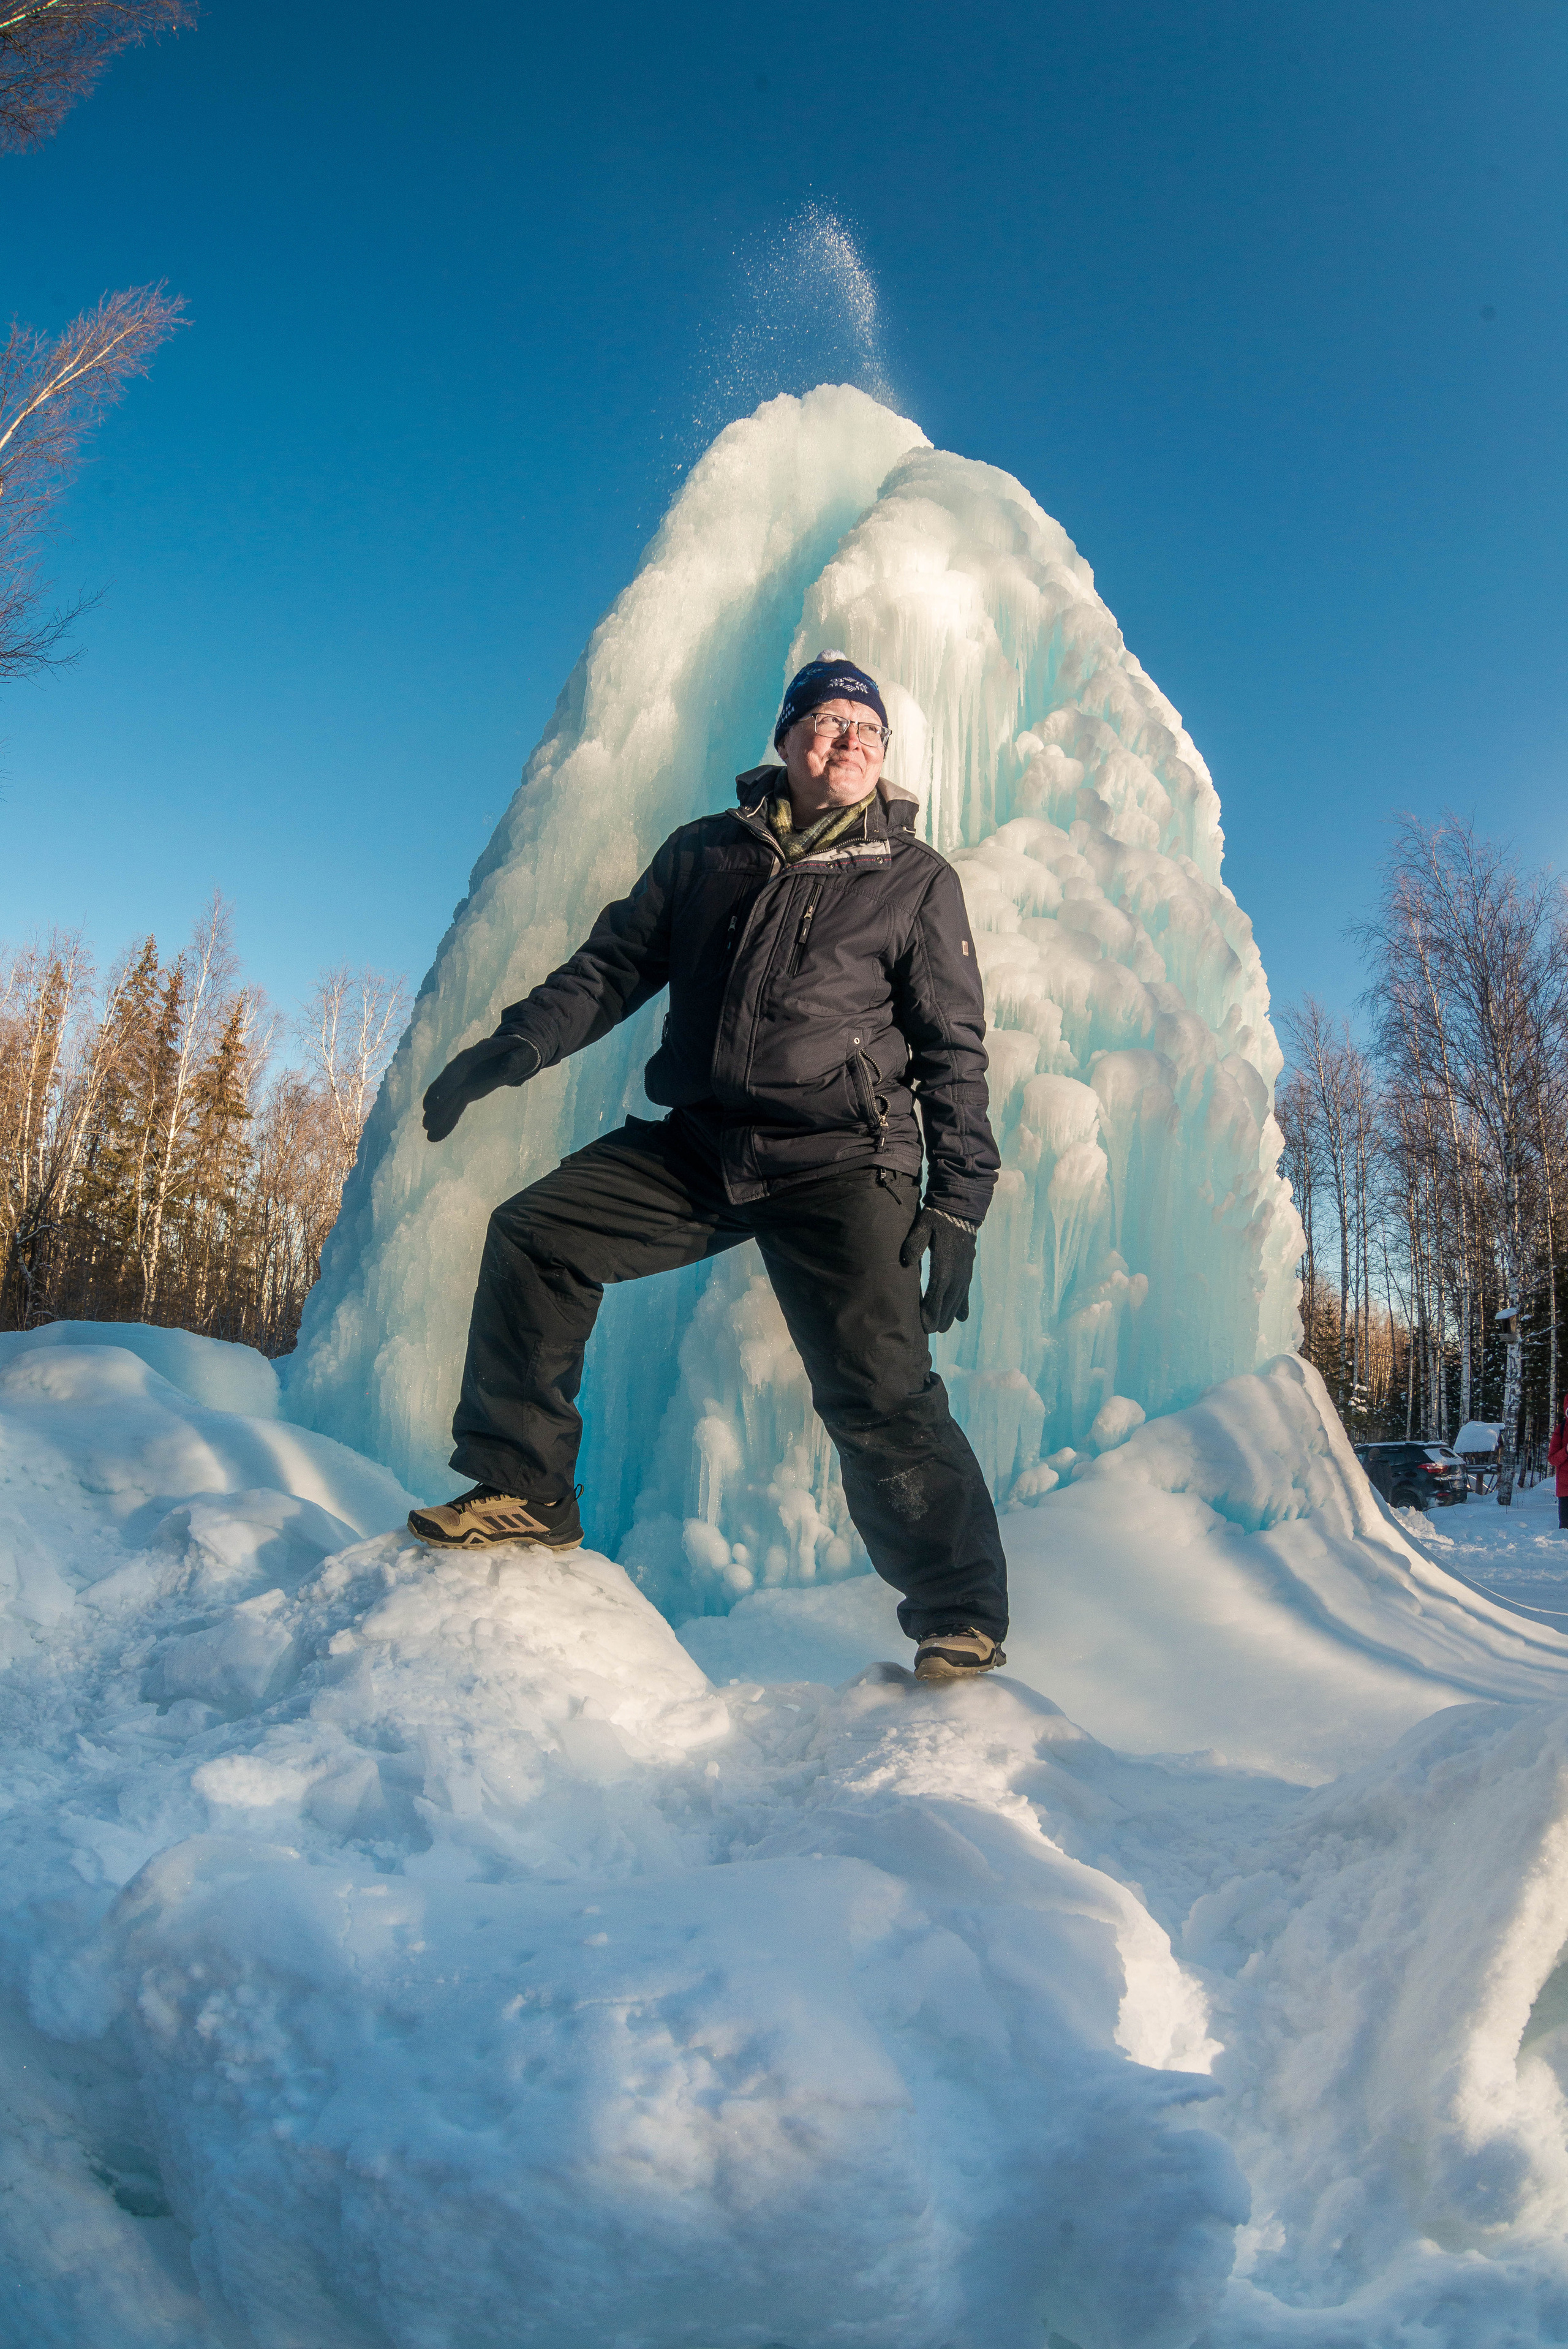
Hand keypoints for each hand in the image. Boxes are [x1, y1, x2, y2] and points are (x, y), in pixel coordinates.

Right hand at [422, 1035, 539, 1141]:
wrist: (514, 1054)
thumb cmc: (521, 1052)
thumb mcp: (525, 1054)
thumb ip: (516, 1060)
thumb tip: (505, 1071)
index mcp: (478, 1053)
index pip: (458, 1068)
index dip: (445, 1083)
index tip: (433, 1100)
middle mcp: (465, 1067)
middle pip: (448, 1083)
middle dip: (437, 1098)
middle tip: (427, 1116)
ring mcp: (463, 1080)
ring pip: (448, 1098)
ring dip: (439, 1114)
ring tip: (428, 1131)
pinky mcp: (466, 1091)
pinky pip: (455, 1107)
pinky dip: (447, 1121)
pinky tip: (436, 1136)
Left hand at [899, 1205, 976, 1333]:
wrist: (960, 1211)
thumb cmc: (937, 1219)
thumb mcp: (923, 1226)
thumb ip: (913, 1243)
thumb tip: (905, 1260)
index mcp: (944, 1265)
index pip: (937, 1293)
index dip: (930, 1311)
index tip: (924, 1325)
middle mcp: (957, 1273)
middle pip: (948, 1301)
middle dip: (940, 1318)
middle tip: (931, 1332)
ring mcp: (964, 1273)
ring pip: (958, 1299)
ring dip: (951, 1315)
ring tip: (943, 1329)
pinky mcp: (967, 1270)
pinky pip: (966, 1292)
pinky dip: (964, 1306)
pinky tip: (963, 1318)